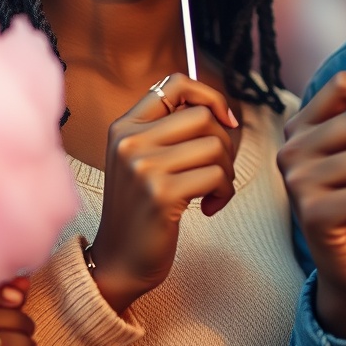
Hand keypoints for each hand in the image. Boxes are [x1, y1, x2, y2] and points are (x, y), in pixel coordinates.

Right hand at [88, 73, 238, 313]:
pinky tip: (209, 207)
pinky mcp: (160, 194)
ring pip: (215, 146)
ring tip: (213, 191)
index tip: (225, 121)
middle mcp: (130, 141)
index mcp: (125, 127)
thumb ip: (170, 131)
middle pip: (203, 115)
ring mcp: (143, 167)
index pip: (174, 83)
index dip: (209, 95)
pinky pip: (216, 176)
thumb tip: (223, 113)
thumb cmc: (142, 209)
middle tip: (218, 169)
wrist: (119, 261)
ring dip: (227, 171)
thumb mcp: (142, 160)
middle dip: (225, 142)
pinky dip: (224, 192)